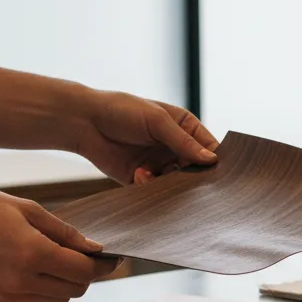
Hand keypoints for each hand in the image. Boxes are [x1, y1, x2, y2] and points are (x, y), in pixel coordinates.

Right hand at [0, 187, 118, 301]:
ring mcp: (8, 295)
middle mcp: (21, 281)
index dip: (103, 266)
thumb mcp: (28, 210)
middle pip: (75, 289)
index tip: (113, 258)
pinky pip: (35, 300)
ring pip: (58, 299)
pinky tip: (36, 266)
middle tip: (88, 257)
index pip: (84, 272)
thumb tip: (94, 249)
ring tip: (60, 260)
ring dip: (67, 283)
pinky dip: (45, 287)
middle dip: (87, 275)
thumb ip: (65, 233)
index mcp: (32, 254)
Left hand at [74, 92, 219, 184]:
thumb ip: (184, 142)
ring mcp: (159, 164)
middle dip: (193, 177)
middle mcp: (174, 148)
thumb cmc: (122, 111)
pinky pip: (156, 190)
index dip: (215, 160)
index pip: (209, 147)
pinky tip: (139, 175)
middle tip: (190, 182)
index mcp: (183, 127)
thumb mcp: (157, 121)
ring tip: (156, 174)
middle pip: (196, 169)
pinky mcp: (143, 179)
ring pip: (178, 184)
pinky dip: (151, 186)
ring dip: (171, 184)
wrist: (84, 123)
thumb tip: (212, 160)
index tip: (217, 172)